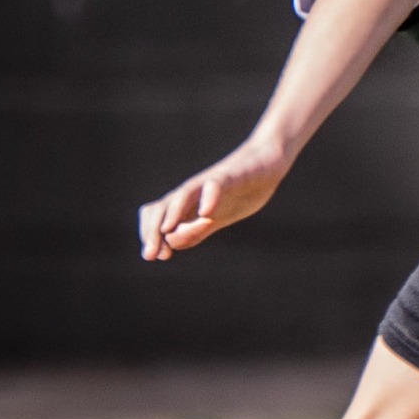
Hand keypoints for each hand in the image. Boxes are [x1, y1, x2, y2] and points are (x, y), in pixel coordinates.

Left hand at [138, 140, 287, 260]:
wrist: (267, 162)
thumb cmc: (240, 191)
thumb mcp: (215, 219)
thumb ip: (194, 232)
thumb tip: (170, 244)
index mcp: (186, 204)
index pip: (155, 215)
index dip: (150, 234)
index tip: (157, 256)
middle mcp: (192, 192)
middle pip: (162, 206)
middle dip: (152, 230)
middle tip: (151, 256)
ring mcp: (210, 183)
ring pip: (183, 195)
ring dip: (173, 213)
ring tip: (167, 230)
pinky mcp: (231, 176)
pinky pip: (216, 185)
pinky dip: (209, 198)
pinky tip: (206, 213)